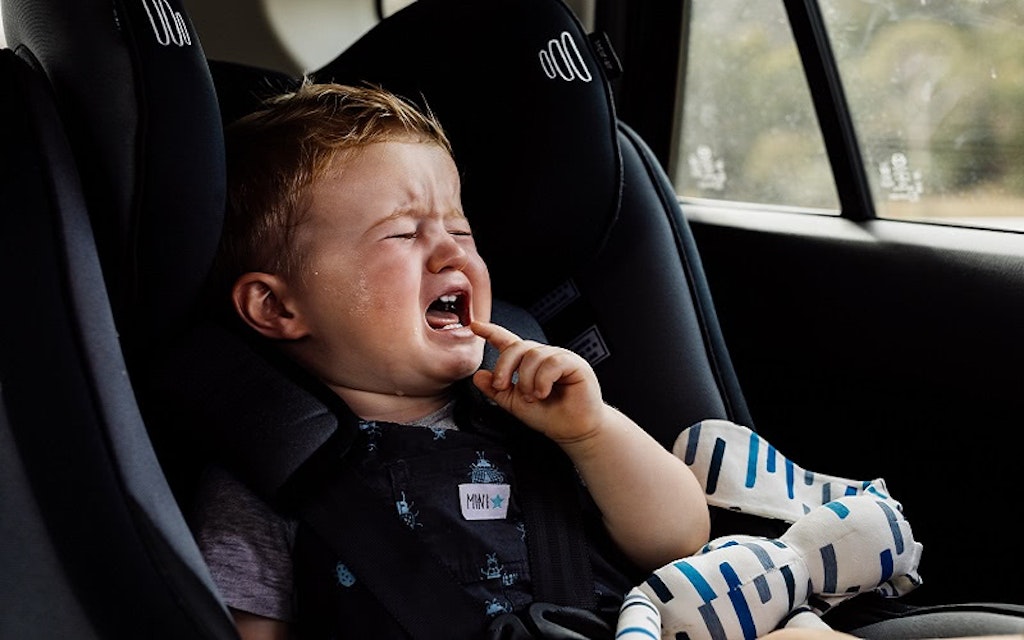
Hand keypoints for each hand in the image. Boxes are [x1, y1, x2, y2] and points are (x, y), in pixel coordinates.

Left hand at [470, 321, 604, 442]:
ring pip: (534, 355)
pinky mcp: (574, 364)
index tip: (475, 326)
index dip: (492, 332)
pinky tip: (543, 393)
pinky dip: (542, 380)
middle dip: (504, 366)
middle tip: (502, 386)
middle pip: (517, 347)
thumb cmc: (549, 416)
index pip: (508, 342)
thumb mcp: (514, 404)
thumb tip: (478, 375)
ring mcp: (559, 358)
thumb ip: (496, 390)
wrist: (571, 431)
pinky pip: (552, 362)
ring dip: (526, 380)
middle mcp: (543, 356)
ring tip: (531, 397)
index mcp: (528, 363)